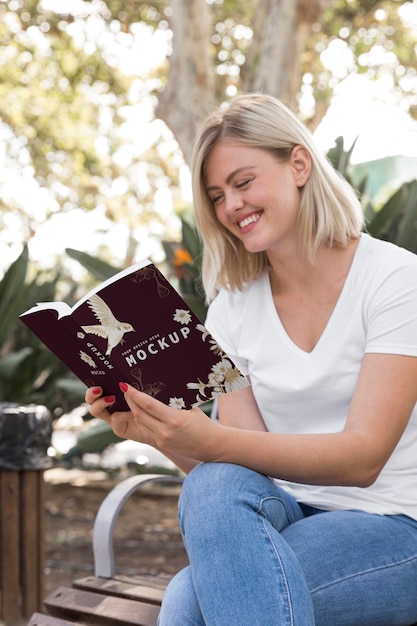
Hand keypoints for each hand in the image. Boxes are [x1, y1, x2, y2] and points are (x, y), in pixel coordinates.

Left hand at [85, 383, 217, 461]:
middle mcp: (165, 431)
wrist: (211, 445)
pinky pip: (147, 428)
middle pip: (140, 414)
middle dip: (130, 401)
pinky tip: (141, 411)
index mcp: (174, 419)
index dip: (135, 395)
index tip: (126, 386)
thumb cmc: (203, 424)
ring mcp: (162, 439)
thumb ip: (175, 399)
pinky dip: (142, 419)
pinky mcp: (161, 444)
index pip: (149, 405)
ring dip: (134, 410)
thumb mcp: (191, 408)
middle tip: (125, 389)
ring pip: (141, 422)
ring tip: (130, 398)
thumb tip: (161, 386)